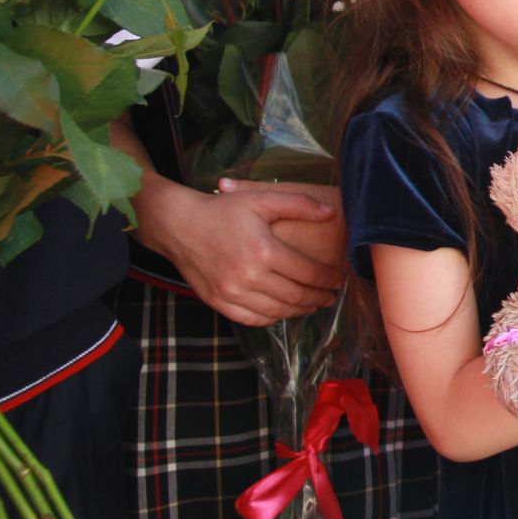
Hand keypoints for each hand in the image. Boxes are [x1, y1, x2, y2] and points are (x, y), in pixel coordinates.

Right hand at [140, 179, 341, 326]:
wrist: (178, 225)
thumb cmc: (222, 210)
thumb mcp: (262, 199)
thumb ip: (300, 204)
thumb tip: (331, 213)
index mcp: (264, 251)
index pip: (308, 273)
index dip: (328, 279)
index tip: (339, 280)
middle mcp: (249, 277)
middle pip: (296, 296)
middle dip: (318, 298)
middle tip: (330, 296)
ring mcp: (232, 293)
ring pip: (276, 312)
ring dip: (299, 310)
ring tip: (312, 304)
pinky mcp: (218, 302)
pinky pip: (252, 319)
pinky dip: (272, 318)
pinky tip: (283, 311)